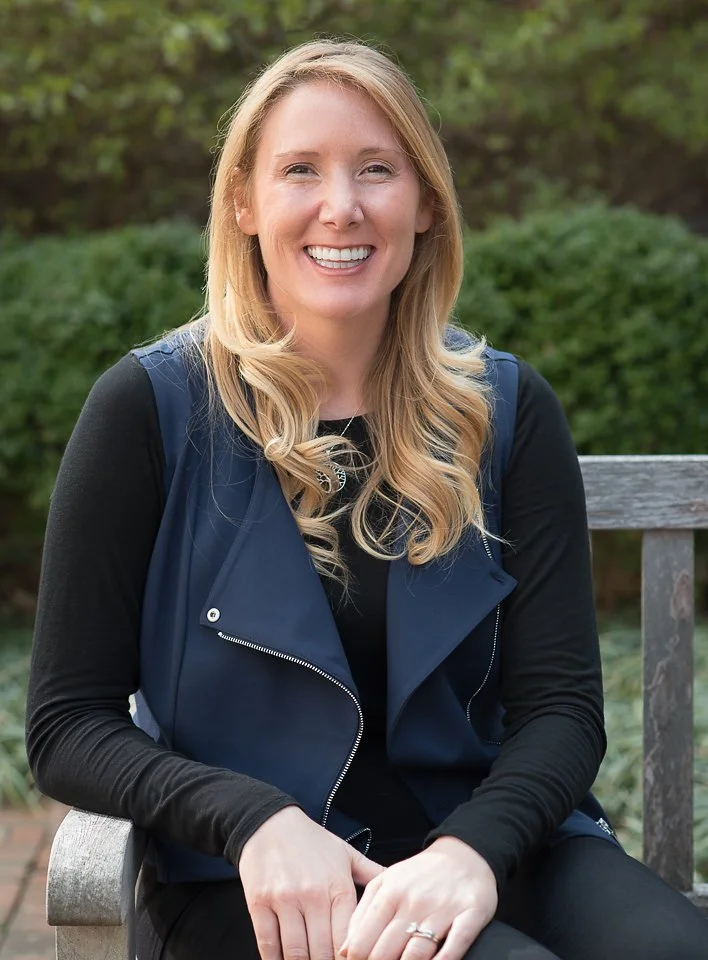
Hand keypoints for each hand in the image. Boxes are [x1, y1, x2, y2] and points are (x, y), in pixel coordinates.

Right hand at [239, 806, 384, 959]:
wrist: (270, 822)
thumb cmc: (312, 841)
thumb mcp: (346, 854)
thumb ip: (373, 874)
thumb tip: (399, 889)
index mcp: (338, 886)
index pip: (347, 940)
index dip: (350, 959)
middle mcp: (313, 895)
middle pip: (321, 952)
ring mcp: (284, 900)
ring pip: (295, 952)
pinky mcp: (259, 902)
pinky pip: (268, 944)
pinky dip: (275, 959)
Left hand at [341, 836, 497, 959]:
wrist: (465, 854)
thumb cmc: (421, 874)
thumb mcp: (386, 882)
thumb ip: (362, 913)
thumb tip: (344, 949)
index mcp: (389, 892)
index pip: (362, 940)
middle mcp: (414, 900)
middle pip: (385, 952)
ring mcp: (442, 909)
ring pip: (416, 955)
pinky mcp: (470, 914)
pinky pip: (453, 948)